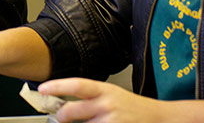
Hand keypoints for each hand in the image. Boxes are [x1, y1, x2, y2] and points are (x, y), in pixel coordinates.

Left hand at [38, 78, 203, 122]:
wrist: (161, 119)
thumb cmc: (133, 108)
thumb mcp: (111, 95)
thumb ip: (90, 99)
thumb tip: (64, 105)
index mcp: (104, 90)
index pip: (76, 85)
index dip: (57, 86)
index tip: (42, 88)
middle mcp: (107, 104)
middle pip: (72, 111)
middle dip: (61, 116)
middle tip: (59, 118)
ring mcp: (112, 121)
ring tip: (94, 121)